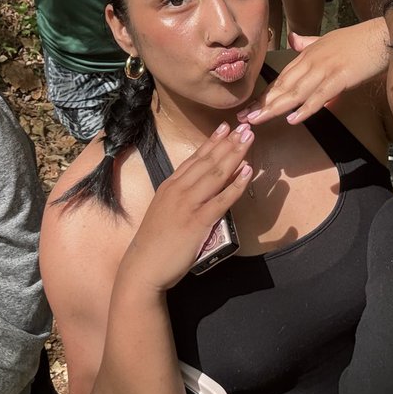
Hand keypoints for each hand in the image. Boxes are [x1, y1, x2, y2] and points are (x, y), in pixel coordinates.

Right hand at [124, 123, 253, 291]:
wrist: (144, 266)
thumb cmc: (155, 243)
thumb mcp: (164, 211)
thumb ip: (181, 199)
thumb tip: (201, 190)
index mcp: (170, 186)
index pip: (194, 159)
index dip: (211, 142)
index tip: (224, 128)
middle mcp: (178, 190)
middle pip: (208, 161)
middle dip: (228, 142)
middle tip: (244, 127)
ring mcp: (188, 204)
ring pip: (215, 174)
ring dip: (235, 155)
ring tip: (248, 139)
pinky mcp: (198, 221)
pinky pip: (222, 199)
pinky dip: (236, 184)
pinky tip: (248, 172)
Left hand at [237, 20, 389, 124]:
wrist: (381, 35)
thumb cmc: (358, 40)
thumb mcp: (328, 39)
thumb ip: (308, 42)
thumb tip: (293, 39)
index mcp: (308, 54)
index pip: (282, 77)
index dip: (266, 94)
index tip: (250, 106)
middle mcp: (312, 61)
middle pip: (283, 86)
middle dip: (263, 103)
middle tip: (244, 118)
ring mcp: (325, 69)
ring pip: (295, 92)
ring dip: (275, 108)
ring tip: (258, 120)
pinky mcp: (340, 77)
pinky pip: (319, 95)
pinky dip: (305, 108)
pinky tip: (292, 119)